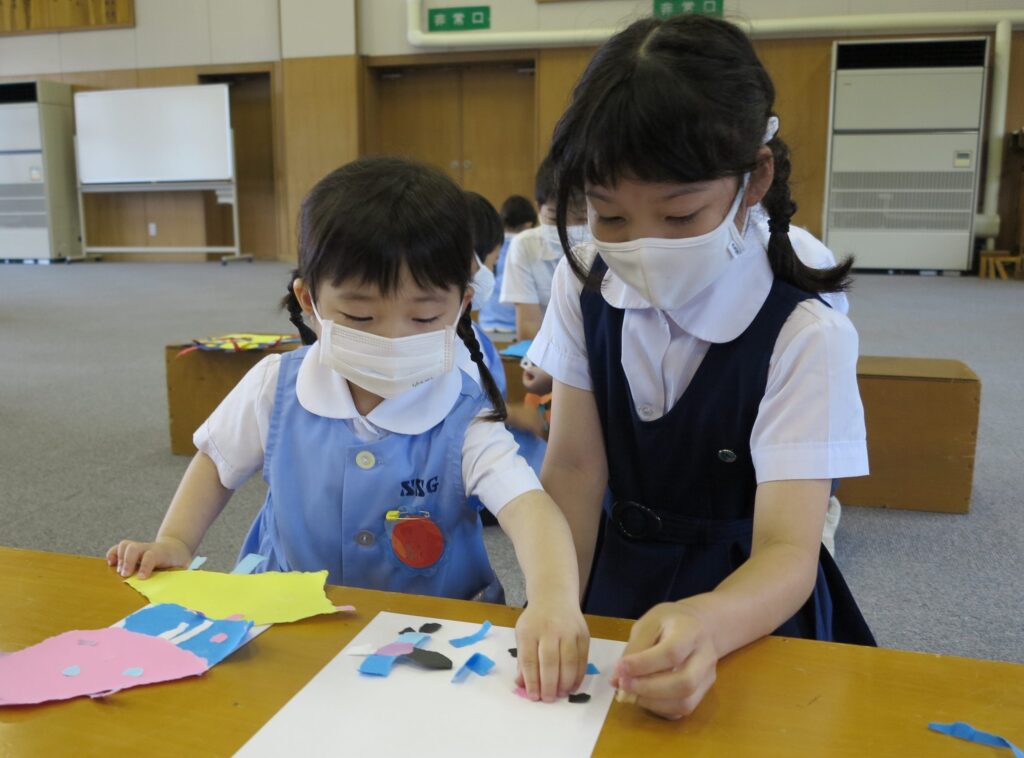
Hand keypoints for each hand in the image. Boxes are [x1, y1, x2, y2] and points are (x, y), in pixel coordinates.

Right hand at [105, 537, 191, 579]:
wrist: (174, 549)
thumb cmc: (178, 562)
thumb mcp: (185, 568)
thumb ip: (183, 575)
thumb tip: (185, 587)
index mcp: (162, 553)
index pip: (151, 556)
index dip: (145, 565)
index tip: (141, 577)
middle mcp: (148, 548)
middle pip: (134, 548)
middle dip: (127, 561)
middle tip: (125, 575)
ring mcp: (139, 549)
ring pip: (125, 546)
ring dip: (119, 558)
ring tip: (118, 572)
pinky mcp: (131, 551)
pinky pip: (118, 548)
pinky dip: (112, 554)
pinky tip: (111, 564)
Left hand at [514, 599, 589, 701]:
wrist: (554, 596)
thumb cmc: (535, 621)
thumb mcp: (522, 634)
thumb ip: (523, 659)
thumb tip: (522, 684)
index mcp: (529, 630)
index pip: (529, 659)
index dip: (532, 681)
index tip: (533, 696)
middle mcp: (549, 629)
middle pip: (550, 662)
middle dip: (549, 685)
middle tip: (548, 699)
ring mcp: (569, 631)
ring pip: (569, 662)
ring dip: (565, 683)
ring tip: (561, 694)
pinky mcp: (584, 634)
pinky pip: (583, 659)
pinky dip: (578, 676)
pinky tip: (572, 686)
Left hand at [522, 365, 552, 395]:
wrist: (560, 377)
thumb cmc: (545, 374)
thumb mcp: (535, 370)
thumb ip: (529, 370)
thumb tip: (528, 370)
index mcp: (531, 388)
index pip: (525, 381)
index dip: (525, 373)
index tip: (528, 368)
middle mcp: (537, 392)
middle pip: (531, 384)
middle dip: (531, 376)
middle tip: (533, 369)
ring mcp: (544, 392)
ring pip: (538, 385)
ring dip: (537, 378)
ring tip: (540, 371)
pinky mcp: (549, 391)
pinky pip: (543, 385)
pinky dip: (542, 380)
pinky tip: (545, 375)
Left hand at [611, 602, 718, 719]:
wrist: (700, 625)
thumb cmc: (670, 622)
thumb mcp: (649, 623)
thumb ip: (634, 649)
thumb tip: (616, 679)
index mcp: (691, 631)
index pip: (672, 653)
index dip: (643, 664)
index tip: (620, 667)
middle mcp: (706, 656)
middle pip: (684, 683)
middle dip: (648, 688)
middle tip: (623, 684)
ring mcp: (708, 677)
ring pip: (685, 702)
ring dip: (652, 702)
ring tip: (630, 693)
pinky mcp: (704, 692)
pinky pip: (682, 709)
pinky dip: (659, 708)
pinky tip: (644, 696)